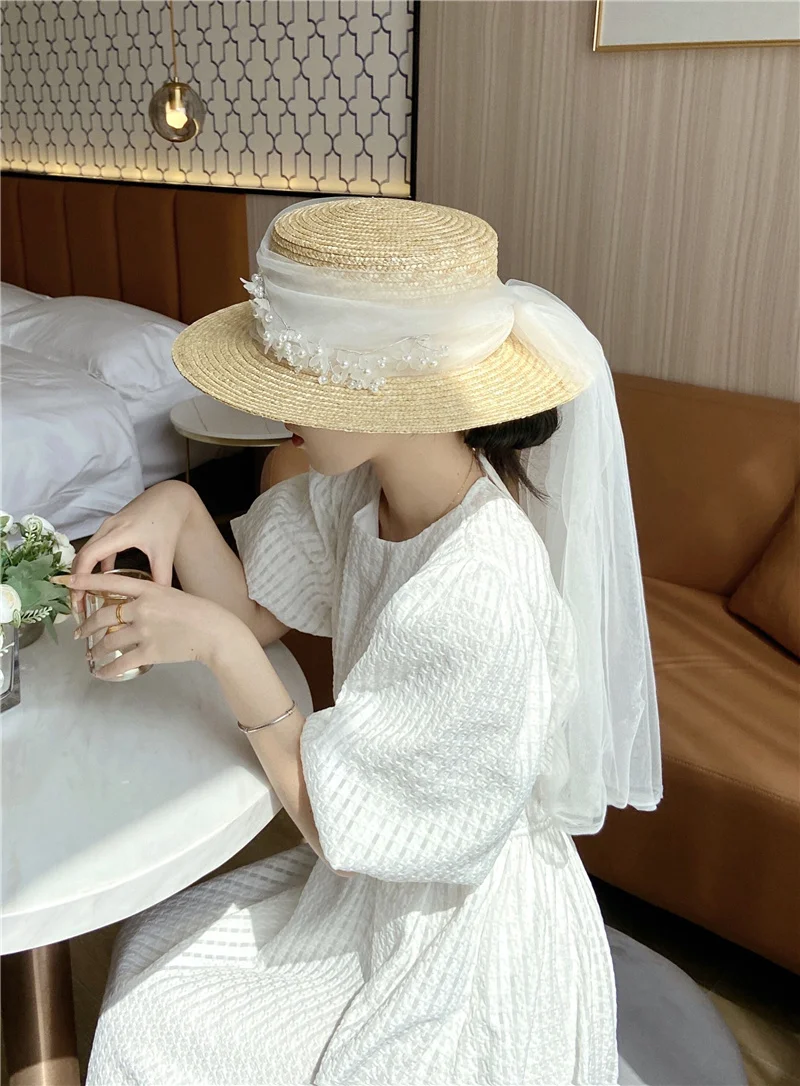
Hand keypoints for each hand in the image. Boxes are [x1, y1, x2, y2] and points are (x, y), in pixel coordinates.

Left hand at [56, 572, 246, 679]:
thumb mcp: (172, 594)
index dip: (85, 581)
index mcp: (149, 589)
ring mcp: (145, 631)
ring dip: (95, 650)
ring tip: (91, 654)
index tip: (66, 580)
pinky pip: (121, 663)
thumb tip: (129, 606)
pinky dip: (107, 670)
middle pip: (102, 617)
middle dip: (86, 626)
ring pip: (108, 642)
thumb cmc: (198, 613)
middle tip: (79, 633)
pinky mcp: (150, 652)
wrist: (215, 632)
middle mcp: (143, 608)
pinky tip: (101, 673)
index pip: (109, 582)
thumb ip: (149, 598)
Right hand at [70, 482, 198, 613]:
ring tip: (86, 595)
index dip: (80, 579)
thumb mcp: (165, 552)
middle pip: (82, 556)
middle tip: (77, 604)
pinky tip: (103, 580)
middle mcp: (108, 528)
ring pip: (88, 551)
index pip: (89, 557)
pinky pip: (98, 547)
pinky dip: (96, 564)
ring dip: (84, 572)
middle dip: (76, 581)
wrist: (170, 497)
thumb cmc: (168, 521)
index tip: (77, 599)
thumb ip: (161, 578)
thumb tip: (157, 601)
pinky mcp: (112, 527)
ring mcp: (108, 526)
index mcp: (118, 533)